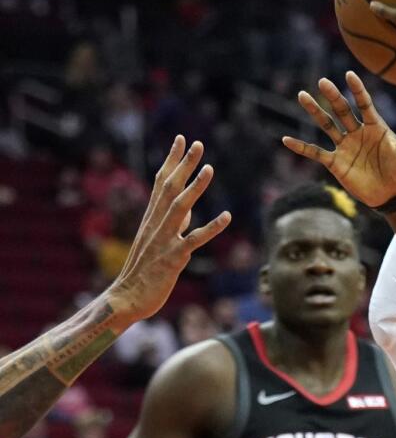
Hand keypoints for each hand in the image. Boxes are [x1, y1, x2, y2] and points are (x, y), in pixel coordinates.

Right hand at [106, 136, 229, 326]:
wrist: (126, 298)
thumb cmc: (144, 270)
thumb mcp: (158, 242)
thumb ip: (173, 225)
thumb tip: (186, 212)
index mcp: (152, 218)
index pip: (161, 182)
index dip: (172, 160)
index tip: (182, 138)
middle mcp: (156, 224)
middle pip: (170, 188)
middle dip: (183, 165)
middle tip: (197, 143)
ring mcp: (164, 240)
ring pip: (180, 209)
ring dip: (195, 188)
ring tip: (210, 169)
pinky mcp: (173, 259)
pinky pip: (194, 240)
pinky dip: (211, 228)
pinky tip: (227, 217)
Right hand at [283, 72, 395, 207]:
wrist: (394, 195)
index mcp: (376, 126)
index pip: (364, 103)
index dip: (357, 90)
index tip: (349, 74)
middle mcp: (358, 132)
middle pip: (342, 110)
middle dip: (333, 96)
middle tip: (323, 82)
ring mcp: (345, 146)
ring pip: (327, 125)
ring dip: (315, 111)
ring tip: (302, 95)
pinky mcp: (336, 163)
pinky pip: (316, 152)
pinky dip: (301, 147)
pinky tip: (286, 140)